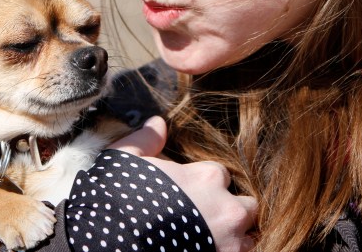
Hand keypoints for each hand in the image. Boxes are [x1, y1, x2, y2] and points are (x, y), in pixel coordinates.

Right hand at [109, 116, 257, 251]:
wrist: (113, 243)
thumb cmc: (119, 201)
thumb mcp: (124, 160)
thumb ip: (146, 140)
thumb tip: (158, 123)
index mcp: (207, 178)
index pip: (221, 176)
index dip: (207, 186)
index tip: (192, 197)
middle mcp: (226, 207)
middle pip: (246, 205)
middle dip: (230, 210)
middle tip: (207, 220)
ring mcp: (231, 239)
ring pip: (249, 234)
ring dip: (235, 235)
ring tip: (212, 237)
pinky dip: (231, 251)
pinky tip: (212, 249)